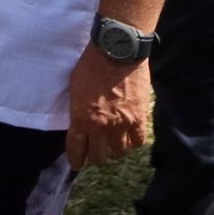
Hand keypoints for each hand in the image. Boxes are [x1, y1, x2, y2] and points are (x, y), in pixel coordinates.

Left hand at [66, 48, 148, 168]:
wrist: (117, 51)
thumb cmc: (91, 64)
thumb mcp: (74, 88)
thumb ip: (77, 109)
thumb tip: (79, 122)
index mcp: (81, 119)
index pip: (77, 150)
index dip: (77, 159)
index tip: (77, 163)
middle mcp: (101, 127)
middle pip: (99, 156)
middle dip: (95, 156)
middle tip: (96, 152)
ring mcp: (121, 124)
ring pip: (119, 152)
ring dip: (115, 149)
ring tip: (114, 142)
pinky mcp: (139, 118)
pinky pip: (137, 141)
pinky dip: (133, 142)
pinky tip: (130, 137)